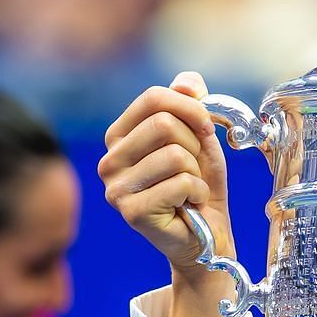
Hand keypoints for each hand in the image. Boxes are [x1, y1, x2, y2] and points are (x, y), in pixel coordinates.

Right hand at [100, 73, 237, 316]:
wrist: (207, 236)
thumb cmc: (199, 187)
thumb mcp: (200, 140)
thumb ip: (191, 107)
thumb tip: (190, 81)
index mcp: (120, 136)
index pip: (154, 98)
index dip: (191, 108)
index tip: (206, 129)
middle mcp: (109, 160)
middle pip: (165, 124)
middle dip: (196, 146)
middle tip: (195, 169)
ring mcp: (115, 187)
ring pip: (175, 155)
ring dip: (196, 173)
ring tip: (189, 190)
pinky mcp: (131, 211)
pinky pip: (180, 183)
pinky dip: (197, 193)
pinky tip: (189, 206)